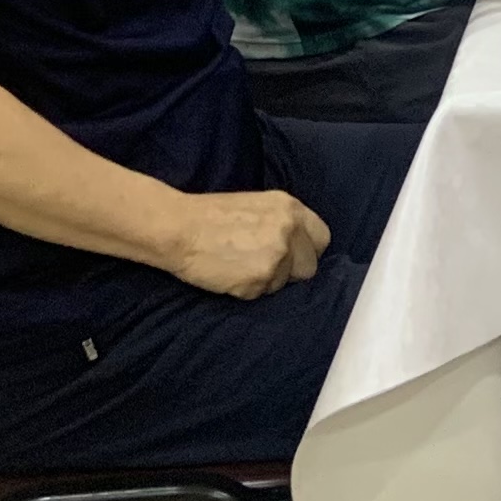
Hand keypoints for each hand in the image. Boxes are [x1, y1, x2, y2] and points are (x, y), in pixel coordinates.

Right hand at [165, 187, 331, 299]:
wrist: (178, 228)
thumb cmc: (210, 216)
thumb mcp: (258, 206)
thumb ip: (283, 224)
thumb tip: (300, 247)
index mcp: (291, 208)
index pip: (322, 238)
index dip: (308, 251)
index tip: (293, 257)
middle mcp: (290, 230)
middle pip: (310, 266)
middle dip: (291, 272)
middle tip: (263, 266)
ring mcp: (277, 255)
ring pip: (284, 284)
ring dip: (266, 281)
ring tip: (239, 266)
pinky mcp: (261, 279)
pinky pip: (262, 294)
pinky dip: (247, 290)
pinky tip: (230, 274)